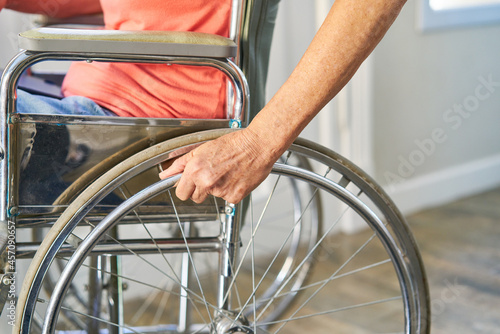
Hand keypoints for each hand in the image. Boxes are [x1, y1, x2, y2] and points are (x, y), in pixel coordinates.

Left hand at [158, 129, 276, 203]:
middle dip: (200, 190)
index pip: (181, 193)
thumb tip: (165, 174)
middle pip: (195, 198)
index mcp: (195, 169)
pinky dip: (231, 191)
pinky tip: (235, 177)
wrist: (257, 145)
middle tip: (212, 175)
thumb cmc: (233, 144)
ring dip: (217, 189)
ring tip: (226, 172)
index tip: (190, 185)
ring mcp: (221, 191)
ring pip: (213, 197)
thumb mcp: (202, 149)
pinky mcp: (234, 197)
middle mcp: (206, 182)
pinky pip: (228, 200)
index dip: (185, 188)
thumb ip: (181, 163)